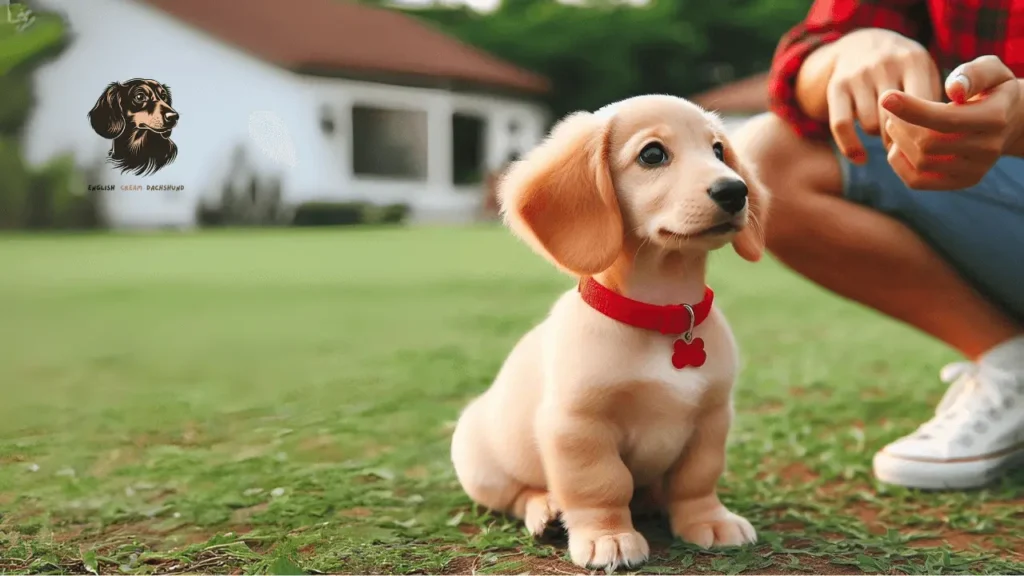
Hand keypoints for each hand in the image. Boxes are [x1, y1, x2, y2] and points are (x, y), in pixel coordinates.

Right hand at [823, 28, 941, 163]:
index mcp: (913, 60)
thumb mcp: (924, 73)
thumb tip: (935, 142)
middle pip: (897, 119)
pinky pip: (841, 125)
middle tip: (907, 142)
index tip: (928, 142)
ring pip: (871, 125)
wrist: (860, 44)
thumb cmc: (902, 70)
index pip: (923, 107)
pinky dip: (851, 147)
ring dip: (878, 136)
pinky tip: (860, 159)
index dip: (925, 131)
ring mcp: (859, 74)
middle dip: (902, 137)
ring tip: (885, 130)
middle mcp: (885, 64)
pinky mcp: (837, 86)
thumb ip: (934, 101)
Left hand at [879, 55, 1023, 189]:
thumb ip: (973, 74)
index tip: (885, 97)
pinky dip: (899, 162)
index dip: (912, 109)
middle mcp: (988, 148)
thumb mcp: (991, 70)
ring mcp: (974, 170)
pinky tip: (899, 144)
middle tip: (892, 110)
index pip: (946, 119)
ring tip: (896, 123)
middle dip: (902, 124)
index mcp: (995, 118)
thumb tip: (954, 90)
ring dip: (898, 141)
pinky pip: (917, 181)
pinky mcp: (960, 182)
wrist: (1010, 121)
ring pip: (920, 162)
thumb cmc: (993, 89)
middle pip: (928, 143)